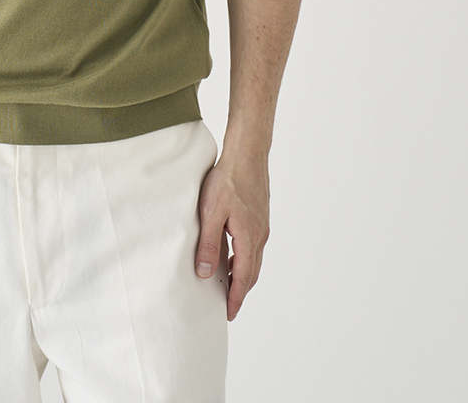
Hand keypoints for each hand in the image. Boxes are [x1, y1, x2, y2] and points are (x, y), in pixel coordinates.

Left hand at [194, 154, 269, 320]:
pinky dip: (245, 258)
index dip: (235, 297)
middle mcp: (259, 235)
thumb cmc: (228, 180)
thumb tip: (206, 273)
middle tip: (229, 305)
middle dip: (240, 290)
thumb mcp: (211, 213)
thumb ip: (209, 244)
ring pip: (254, 259)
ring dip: (243, 274)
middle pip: (251, 272)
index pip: (242, 277)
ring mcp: (261, 225)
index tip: (229, 313)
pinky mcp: (259, 216)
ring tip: (228, 284)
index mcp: (248, 238)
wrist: (247, 154)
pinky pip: (254, 246)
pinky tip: (233, 254)